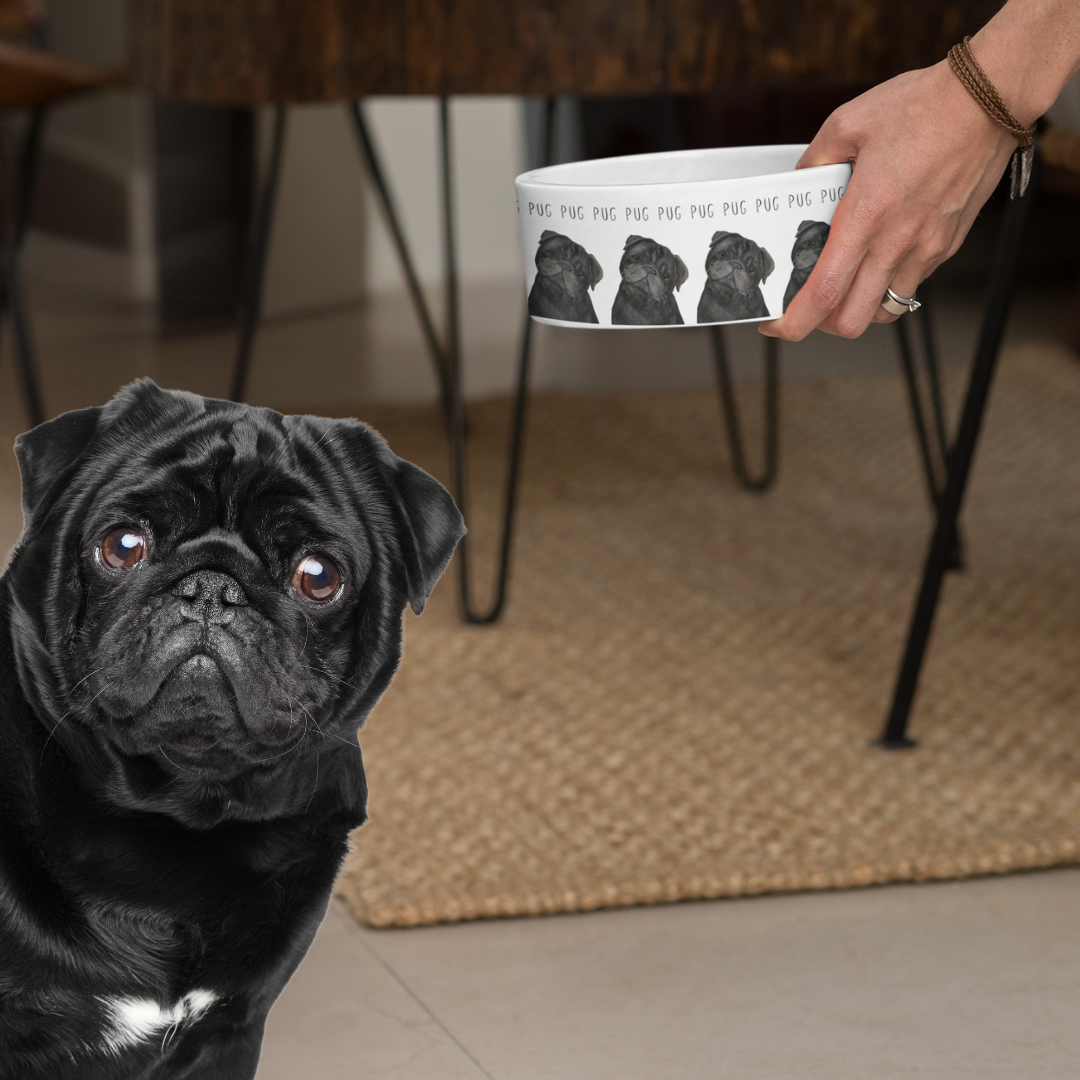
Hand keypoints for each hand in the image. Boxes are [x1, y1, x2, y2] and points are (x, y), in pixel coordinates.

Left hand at [759, 59, 1016, 340]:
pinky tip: (879, 257)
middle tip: (810, 303)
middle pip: (852, 321)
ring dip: (859, 307)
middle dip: (823, 323)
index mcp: (866, 217)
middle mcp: (897, 242)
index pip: (824, 294)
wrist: (990, 96)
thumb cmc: (923, 105)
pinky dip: (888, 283)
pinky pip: (911, 284)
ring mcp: (926, 248)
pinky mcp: (947, 245)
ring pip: (885, 310)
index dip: (793, 321)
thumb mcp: (848, 123)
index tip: (775, 324)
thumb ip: (814, 160)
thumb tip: (798, 184)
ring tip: (846, 283)